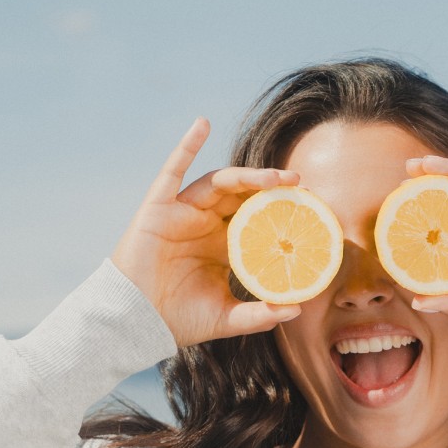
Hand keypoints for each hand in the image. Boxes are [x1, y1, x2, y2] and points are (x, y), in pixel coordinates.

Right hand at [110, 118, 302, 347]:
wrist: (136, 322)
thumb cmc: (179, 320)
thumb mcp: (226, 319)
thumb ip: (260, 314)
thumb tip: (297, 309)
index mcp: (223, 247)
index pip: (258, 219)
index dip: (281, 211)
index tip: (311, 209)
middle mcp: (205, 225)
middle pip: (243, 196)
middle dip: (271, 188)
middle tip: (300, 186)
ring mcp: (182, 213)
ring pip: (219, 183)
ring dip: (247, 175)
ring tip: (276, 178)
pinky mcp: (158, 207)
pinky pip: (172, 170)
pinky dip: (186, 145)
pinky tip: (202, 124)